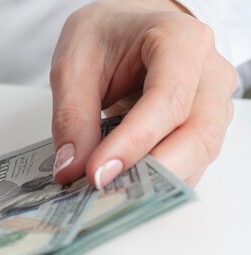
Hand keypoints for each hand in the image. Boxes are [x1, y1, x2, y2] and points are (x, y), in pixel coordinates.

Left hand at [50, 0, 236, 187]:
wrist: (126, 28)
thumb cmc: (106, 36)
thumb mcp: (74, 63)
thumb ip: (71, 115)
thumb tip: (71, 168)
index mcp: (180, 40)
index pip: (168, 99)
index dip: (133, 141)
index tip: (97, 172)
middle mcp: (208, 74)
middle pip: (198, 134)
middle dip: (152, 173)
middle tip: (104, 194)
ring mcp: (211, 104)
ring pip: (198, 155)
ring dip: (154, 183)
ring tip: (107, 197)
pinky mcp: (200, 129)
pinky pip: (188, 164)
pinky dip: (155, 182)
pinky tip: (121, 189)